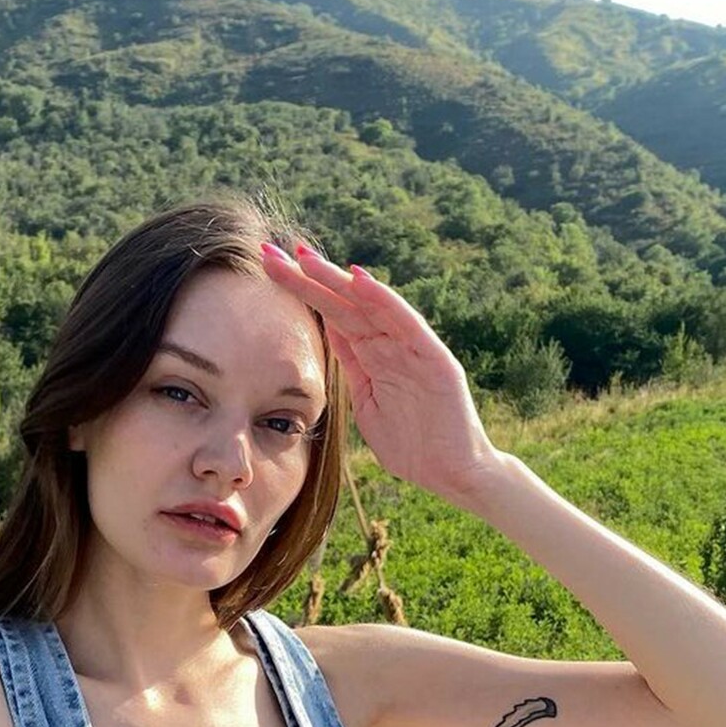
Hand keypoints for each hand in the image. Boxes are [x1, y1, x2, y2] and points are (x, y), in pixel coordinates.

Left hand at [261, 240, 506, 505]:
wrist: (456, 475)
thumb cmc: (414, 447)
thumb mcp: (369, 405)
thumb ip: (354, 371)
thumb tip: (330, 340)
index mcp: (374, 357)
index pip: (333, 316)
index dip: (303, 292)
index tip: (271, 269)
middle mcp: (391, 345)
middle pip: (343, 304)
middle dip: (307, 278)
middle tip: (269, 252)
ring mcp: (412, 350)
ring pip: (368, 306)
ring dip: (336, 280)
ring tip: (304, 257)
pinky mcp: (435, 360)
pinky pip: (406, 324)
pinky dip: (383, 300)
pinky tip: (358, 279)